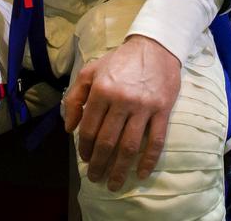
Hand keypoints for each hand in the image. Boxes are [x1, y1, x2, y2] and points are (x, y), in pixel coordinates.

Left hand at [63, 34, 181, 191]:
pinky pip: (155, 141)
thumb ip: (75, 97)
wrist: (155, 46)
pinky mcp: (162, 110)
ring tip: (114, 184)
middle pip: (107, 142)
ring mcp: (143, 107)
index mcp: (102, 90)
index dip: (84, 148)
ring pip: (129, 146)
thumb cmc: (120, 61)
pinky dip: (148, 160)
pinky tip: (141, 173)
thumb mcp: (91, 70)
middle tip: (95, 178)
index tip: (84, 159)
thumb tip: (69, 128)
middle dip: (99, 164)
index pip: (89, 128)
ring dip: (120, 169)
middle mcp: (121, 100)